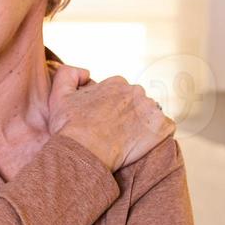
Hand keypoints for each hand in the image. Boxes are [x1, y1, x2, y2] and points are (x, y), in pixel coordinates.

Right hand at [48, 70, 174, 171]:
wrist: (85, 151)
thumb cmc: (70, 127)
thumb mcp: (59, 94)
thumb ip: (68, 73)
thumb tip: (86, 72)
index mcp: (117, 83)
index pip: (120, 92)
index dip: (112, 107)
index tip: (105, 120)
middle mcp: (136, 91)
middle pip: (137, 102)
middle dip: (129, 114)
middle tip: (116, 132)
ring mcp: (151, 109)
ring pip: (150, 114)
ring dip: (143, 124)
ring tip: (128, 140)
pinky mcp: (162, 127)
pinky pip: (165, 128)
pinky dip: (157, 135)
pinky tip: (143, 144)